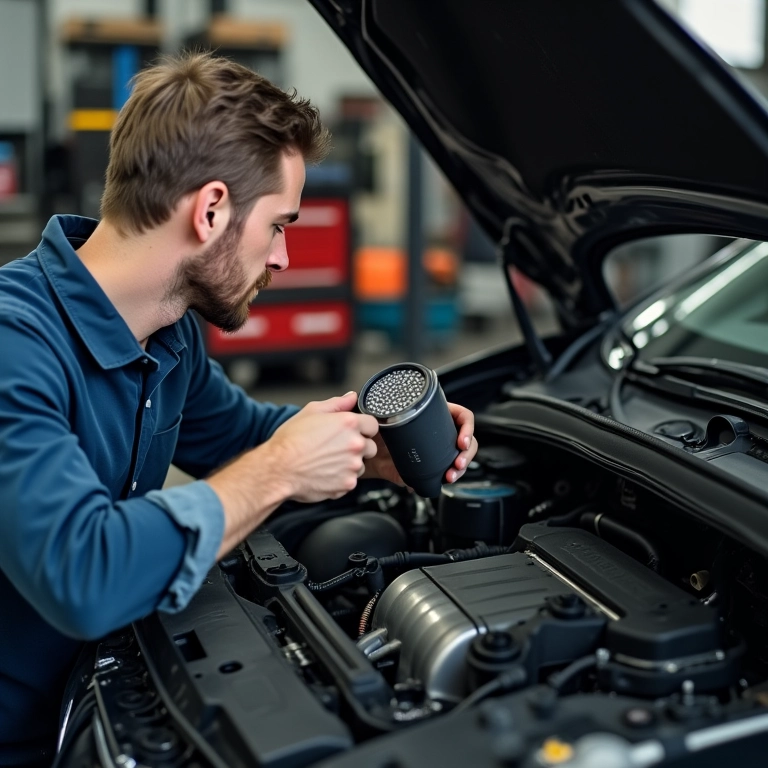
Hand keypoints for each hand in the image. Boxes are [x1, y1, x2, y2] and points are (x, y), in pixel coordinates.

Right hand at [269, 391, 378, 502]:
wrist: (278, 469)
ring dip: (350, 464)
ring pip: (361, 465)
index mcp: (349, 424)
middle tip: (337, 448)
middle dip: (358, 447)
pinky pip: (351, 481)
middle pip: (370, 446)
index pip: (373, 425)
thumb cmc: (290, 441)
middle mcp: (355, 444)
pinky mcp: (347, 485)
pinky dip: (341, 479)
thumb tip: (351, 397)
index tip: (354, 432)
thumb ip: (337, 403)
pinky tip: (325, 473)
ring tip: (328, 462)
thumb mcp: (311, 411)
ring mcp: (352, 466)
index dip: (363, 428)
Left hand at [363, 401, 477, 485]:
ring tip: (451, 475)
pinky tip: (446, 479)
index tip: (461, 441)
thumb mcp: (380, 420)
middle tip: (457, 462)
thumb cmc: (375, 433)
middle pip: (467, 438)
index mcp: (435, 415)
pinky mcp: (435, 466)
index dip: (467, 427)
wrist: (368, 456)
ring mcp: (439, 450)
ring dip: (462, 466)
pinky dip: (453, 475)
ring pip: (462, 455)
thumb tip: (369, 405)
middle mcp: (440, 431)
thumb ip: (379, 412)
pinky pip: (450, 470)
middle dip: (467, 453)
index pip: (462, 416)